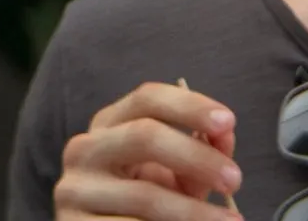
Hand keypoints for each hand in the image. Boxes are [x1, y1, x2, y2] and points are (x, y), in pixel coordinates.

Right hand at [54, 81, 243, 219]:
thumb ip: (203, 150)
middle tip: (234, 179)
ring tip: (229, 220)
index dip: (190, 106)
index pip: (148, 99)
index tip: (228, 122)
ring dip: (193, 211)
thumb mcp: (177, 171)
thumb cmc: (149, 199)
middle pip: (144, 136)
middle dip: (197, 157)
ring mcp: (73, 189)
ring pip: (143, 194)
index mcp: (110, 124)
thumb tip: (225, 137)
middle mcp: (85, 149)